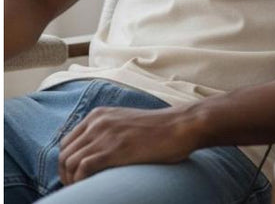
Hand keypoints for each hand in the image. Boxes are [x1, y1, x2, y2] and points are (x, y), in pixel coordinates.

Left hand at [58, 104, 203, 184]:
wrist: (179, 126)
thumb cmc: (158, 129)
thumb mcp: (125, 123)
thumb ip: (107, 132)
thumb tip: (94, 154)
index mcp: (99, 115)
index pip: (67, 142)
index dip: (67, 164)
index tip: (75, 178)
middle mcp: (97, 122)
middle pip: (64, 153)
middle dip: (66, 175)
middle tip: (77, 189)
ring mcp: (104, 134)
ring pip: (69, 162)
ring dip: (72, 181)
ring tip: (83, 191)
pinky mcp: (113, 149)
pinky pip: (83, 168)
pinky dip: (81, 182)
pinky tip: (91, 188)